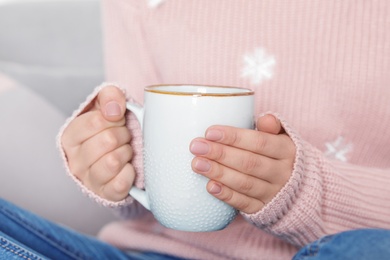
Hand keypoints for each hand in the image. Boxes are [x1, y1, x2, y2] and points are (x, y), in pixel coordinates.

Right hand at [61, 86, 134, 200]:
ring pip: (113, 161)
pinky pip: (120, 183)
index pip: (97, 120)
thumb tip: (114, 110)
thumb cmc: (110, 129)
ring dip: (127, 153)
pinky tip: (128, 167)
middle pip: (108, 140)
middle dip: (123, 135)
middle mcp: (75, 160)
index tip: (118, 121)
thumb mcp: (107, 106)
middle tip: (124, 137)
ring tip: (125, 151)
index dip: (115, 118)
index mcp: (70, 137)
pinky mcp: (106, 194)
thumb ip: (110, 96)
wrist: (119, 155)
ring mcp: (89, 180)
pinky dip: (130, 173)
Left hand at [190, 114, 294, 213]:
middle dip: (220, 154)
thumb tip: (265, 118)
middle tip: (196, 147)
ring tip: (197, 164)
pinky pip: (244, 203)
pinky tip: (210, 186)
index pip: (259, 142)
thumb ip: (273, 126)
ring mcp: (274, 193)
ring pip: (244, 183)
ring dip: (219, 173)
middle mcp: (282, 173)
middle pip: (249, 163)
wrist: (300, 190)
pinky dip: (227, 195)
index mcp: (287, 150)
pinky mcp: (263, 210)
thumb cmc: (280, 156)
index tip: (210, 132)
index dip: (234, 137)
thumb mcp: (282, 138)